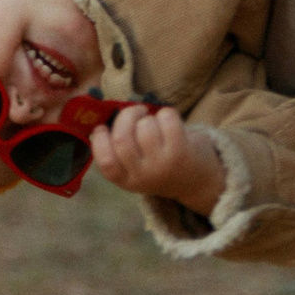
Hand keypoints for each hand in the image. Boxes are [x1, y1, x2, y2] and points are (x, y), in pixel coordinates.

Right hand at [91, 105, 226, 214]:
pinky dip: (166, 113)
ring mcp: (162, 164)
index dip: (99, 139)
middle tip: (136, 113)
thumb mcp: (136, 167)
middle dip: (126, 116)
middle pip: (122, 138)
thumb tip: (108, 115)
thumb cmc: (159, 164)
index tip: (103, 127)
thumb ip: (121, 150)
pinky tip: (169, 121)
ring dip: (149, 116)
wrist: (195, 181)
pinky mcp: (181, 152)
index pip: (105, 161)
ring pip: (145, 126)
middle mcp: (142, 175)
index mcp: (125, 180)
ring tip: (155, 121)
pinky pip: (167, 119)